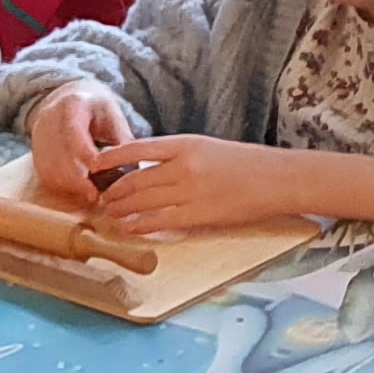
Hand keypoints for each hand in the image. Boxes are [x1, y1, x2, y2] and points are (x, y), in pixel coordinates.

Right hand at [27, 83, 137, 202]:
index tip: (98, 169)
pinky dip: (59, 186)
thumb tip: (134, 170)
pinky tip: (76, 191)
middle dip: (76, 178)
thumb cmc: (96, 108)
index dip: (84, 153)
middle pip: (58, 154)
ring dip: (67, 185)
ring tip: (88, 194)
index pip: (74, 131)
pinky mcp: (35, 150)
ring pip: (48, 167)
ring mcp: (38, 135)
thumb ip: (122, 139)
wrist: (67, 96)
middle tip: (95, 194)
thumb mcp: (113, 115)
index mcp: (72, 105)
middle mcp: (49, 119)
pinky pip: (43, 173)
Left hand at [83, 131, 296, 237]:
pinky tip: (129, 228)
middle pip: (136, 178)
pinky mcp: (200, 214)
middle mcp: (184, 165)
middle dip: (114, 189)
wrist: (279, 179)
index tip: (94, 164)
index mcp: (186, 144)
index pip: (137, 148)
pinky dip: (140, 225)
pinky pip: (161, 221)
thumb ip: (179, 155)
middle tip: (101, 197)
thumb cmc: (247, 163)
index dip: (112, 157)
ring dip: (122, 208)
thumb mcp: (208, 148)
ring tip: (110, 213)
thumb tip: (149, 167)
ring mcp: (191, 191)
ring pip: (144, 200)